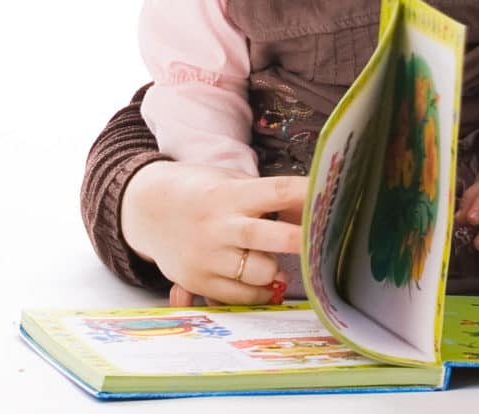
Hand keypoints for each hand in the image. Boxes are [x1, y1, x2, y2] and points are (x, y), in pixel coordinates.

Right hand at [121, 160, 306, 304]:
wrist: (146, 209)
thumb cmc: (200, 191)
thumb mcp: (231, 182)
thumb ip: (267, 196)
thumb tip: (311, 209)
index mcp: (231, 195)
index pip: (277, 191)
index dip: (306, 194)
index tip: (331, 196)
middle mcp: (219, 226)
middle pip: (269, 236)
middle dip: (300, 241)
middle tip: (323, 242)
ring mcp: (207, 257)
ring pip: (259, 273)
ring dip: (276, 270)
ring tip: (276, 262)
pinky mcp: (197, 281)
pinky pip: (241, 297)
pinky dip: (259, 292)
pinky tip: (262, 281)